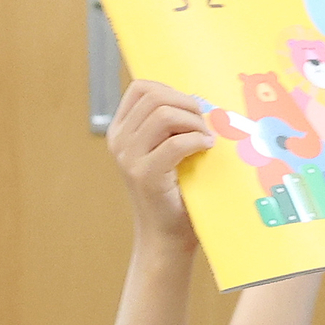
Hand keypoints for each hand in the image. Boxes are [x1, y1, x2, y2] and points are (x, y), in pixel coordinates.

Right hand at [105, 79, 215, 252]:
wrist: (166, 236)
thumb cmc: (173, 192)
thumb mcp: (164, 151)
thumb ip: (170, 126)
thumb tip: (198, 99)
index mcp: (120, 131)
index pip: (141, 88)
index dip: (172, 91)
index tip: (190, 110)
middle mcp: (118, 141)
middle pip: (154, 97)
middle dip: (187, 105)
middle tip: (204, 124)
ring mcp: (128, 158)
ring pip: (164, 115)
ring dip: (193, 122)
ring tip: (206, 138)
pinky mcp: (145, 175)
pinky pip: (175, 143)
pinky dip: (196, 140)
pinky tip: (206, 149)